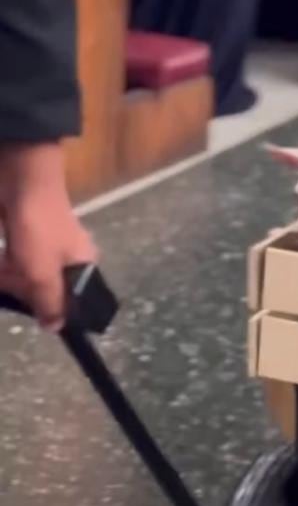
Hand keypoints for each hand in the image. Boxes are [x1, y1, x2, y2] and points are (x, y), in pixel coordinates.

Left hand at [0, 145, 95, 330]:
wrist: (20, 178)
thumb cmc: (37, 228)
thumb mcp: (42, 272)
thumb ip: (48, 302)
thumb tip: (56, 327)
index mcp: (81, 265)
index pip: (71, 300)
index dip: (50, 310)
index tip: (32, 313)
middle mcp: (66, 256)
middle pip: (44, 289)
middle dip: (21, 290)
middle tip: (11, 277)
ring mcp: (43, 244)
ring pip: (24, 275)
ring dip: (8, 277)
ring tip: (4, 266)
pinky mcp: (23, 234)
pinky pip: (13, 259)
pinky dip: (5, 264)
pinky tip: (2, 260)